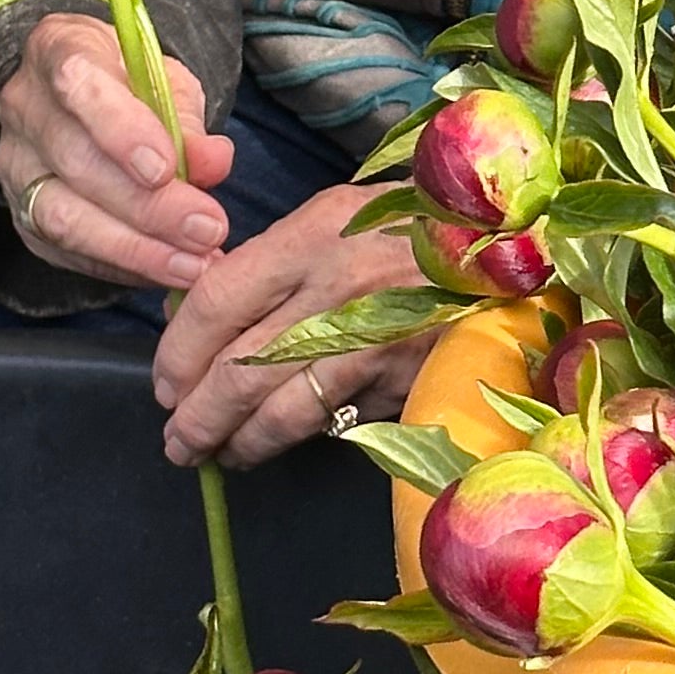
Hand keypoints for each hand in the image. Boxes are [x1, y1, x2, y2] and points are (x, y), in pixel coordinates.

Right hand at [0, 14, 233, 289]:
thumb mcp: (167, 82)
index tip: (165, 169)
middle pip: (76, 162)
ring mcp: (15, 164)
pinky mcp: (20, 214)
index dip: (120, 129)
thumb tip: (213, 162)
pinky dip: (122, 267)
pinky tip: (165, 271)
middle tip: (207, 229)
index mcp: (58, 49)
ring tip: (194, 265)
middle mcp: (24, 106)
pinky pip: (65, 252)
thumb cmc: (131, 84)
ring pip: (62, 217)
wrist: (82, 100)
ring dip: (136, 249)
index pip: (78, 83)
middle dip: (148, 206)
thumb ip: (187, 120)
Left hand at [151, 184, 436, 471]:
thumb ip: (271, 262)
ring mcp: (376, 345)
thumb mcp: (337, 219)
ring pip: (283, 413)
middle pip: (239, 371)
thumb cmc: (411, 229)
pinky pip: (338, 424)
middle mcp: (339, 291)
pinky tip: (286, 442)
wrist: (508, 252)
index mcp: (312, 237)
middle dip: (197, 418)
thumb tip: (198, 315)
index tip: (166, 384)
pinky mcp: (405, 384)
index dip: (177, 353)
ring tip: (222, 454)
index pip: (216, 302)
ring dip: (241, 444)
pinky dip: (306, 439)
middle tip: (180, 440)